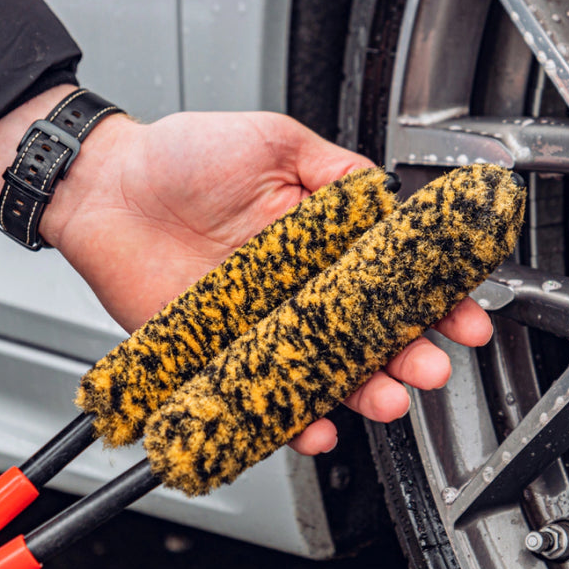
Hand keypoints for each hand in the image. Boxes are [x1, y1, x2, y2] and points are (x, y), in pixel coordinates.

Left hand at [0, 87, 492, 454]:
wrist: (107, 188)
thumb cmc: (182, 156)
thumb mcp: (273, 141)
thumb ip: (336, 172)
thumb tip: (387, 197)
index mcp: (319, 239)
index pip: (388, 277)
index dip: (431, 298)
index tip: (462, 314)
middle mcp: (297, 287)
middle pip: (366, 334)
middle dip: (408, 354)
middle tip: (431, 365)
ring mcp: (261, 325)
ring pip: (325, 371)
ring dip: (362, 391)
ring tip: (389, 399)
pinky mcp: (219, 356)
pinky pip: (263, 396)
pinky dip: (290, 419)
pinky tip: (317, 427)